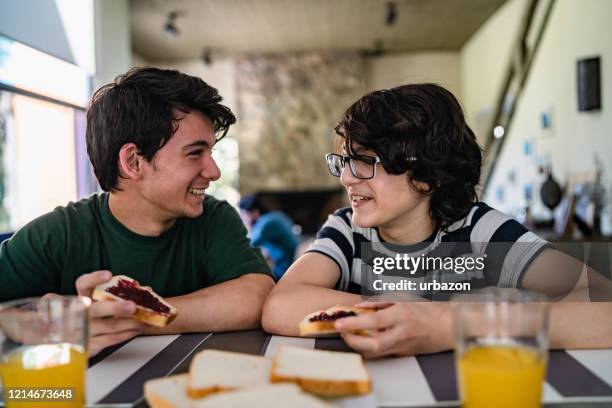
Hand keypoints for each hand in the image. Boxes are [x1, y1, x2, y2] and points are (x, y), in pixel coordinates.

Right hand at [76, 270, 144, 356]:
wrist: (77, 338)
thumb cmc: (95, 313)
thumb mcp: (103, 300)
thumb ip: (122, 293)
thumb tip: (146, 290)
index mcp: (83, 296)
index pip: (83, 284)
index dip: (94, 279)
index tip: (108, 275)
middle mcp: (80, 313)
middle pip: (95, 309)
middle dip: (115, 308)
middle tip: (132, 306)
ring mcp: (83, 330)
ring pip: (109, 326)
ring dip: (130, 323)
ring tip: (144, 319)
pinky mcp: (89, 345)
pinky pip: (111, 339)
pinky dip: (127, 333)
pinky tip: (137, 329)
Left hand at [334, 301, 452, 357]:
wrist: (450, 327)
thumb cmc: (428, 310)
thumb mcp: (404, 298)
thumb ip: (379, 301)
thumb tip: (360, 305)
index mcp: (401, 316)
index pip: (373, 322)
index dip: (353, 324)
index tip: (339, 324)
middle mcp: (401, 333)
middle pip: (372, 345)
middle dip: (353, 342)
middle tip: (342, 333)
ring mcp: (403, 346)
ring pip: (375, 353)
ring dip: (359, 346)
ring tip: (350, 335)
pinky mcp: (404, 354)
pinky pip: (383, 353)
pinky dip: (370, 348)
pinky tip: (365, 339)